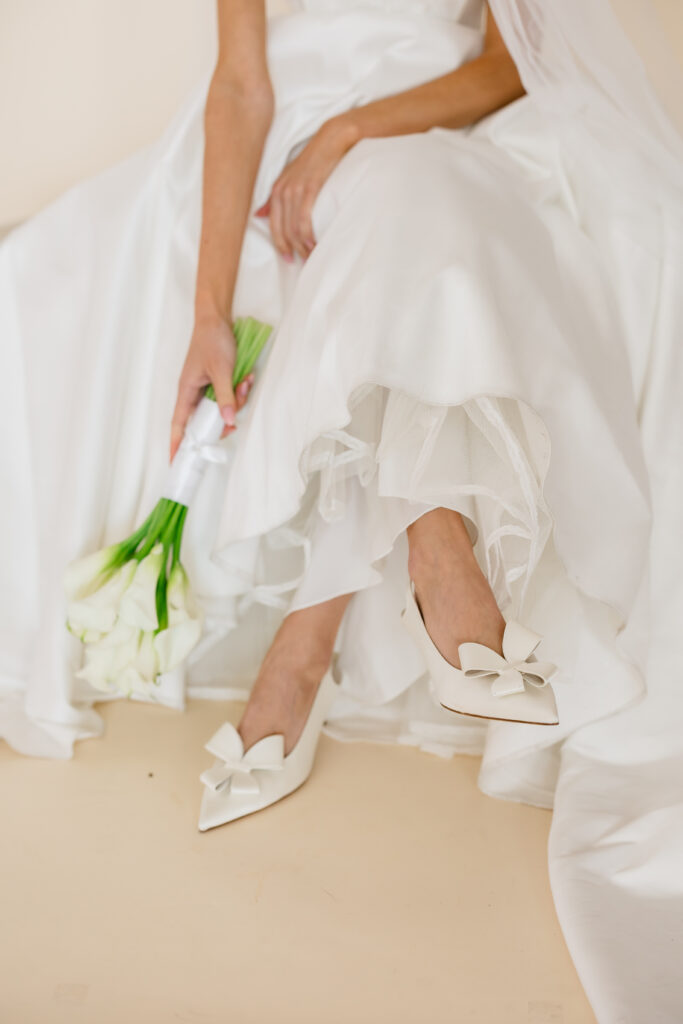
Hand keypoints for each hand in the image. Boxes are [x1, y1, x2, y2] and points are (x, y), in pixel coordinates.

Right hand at [169, 314, 255, 461]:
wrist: (217, 318)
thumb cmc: (212, 341)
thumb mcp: (221, 370)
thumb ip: (225, 397)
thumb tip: (228, 420)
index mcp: (186, 392)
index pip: (178, 426)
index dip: (177, 445)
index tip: (175, 464)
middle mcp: (194, 394)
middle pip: (207, 421)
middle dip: (224, 420)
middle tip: (236, 417)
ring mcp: (206, 389)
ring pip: (222, 409)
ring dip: (236, 401)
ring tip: (244, 382)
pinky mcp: (217, 383)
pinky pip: (229, 397)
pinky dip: (239, 391)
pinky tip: (246, 377)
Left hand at [255, 115, 359, 261]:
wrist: (333, 140)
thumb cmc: (314, 161)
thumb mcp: (290, 178)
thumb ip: (274, 198)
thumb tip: (258, 215)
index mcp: (277, 190)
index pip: (274, 226)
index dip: (280, 245)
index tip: (289, 259)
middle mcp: (283, 191)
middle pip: (284, 231)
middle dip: (293, 249)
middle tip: (304, 262)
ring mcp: (296, 190)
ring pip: (294, 229)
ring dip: (303, 246)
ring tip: (313, 256)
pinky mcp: (310, 189)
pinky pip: (305, 220)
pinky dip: (309, 236)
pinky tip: (316, 245)